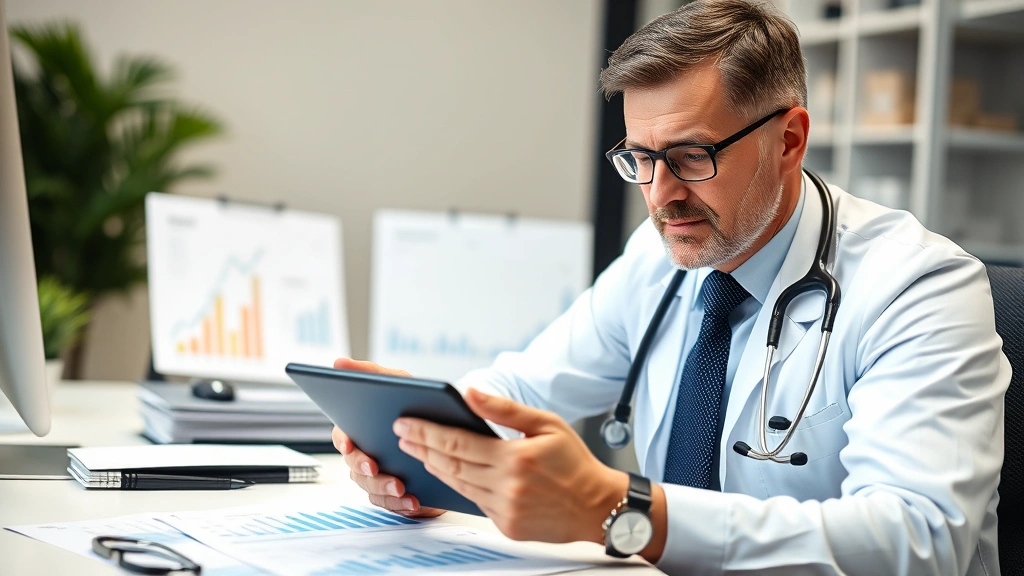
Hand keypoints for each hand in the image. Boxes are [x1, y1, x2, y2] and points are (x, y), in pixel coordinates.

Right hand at [331, 358, 444, 517]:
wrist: (452, 431)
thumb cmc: (418, 405)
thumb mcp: (399, 383)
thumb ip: (371, 372)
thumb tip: (339, 362)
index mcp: (362, 429)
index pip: (341, 435)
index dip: (342, 439)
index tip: (349, 441)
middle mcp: (367, 455)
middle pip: (354, 466)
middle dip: (364, 467)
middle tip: (376, 466)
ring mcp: (380, 476)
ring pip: (371, 488)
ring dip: (384, 489)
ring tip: (401, 487)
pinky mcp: (397, 495)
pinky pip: (392, 505)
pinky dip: (401, 505)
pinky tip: (415, 500)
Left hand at [394, 387, 627, 542]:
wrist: (599, 507)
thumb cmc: (575, 462)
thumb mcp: (546, 424)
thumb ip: (504, 409)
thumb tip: (468, 393)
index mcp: (515, 458)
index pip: (458, 443)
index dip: (427, 432)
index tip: (405, 423)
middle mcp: (507, 487)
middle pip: (451, 464)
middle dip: (422, 447)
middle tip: (402, 435)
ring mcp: (505, 510)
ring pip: (458, 485)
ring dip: (435, 467)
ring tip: (418, 451)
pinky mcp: (507, 526)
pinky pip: (474, 503)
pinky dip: (457, 486)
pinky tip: (447, 473)